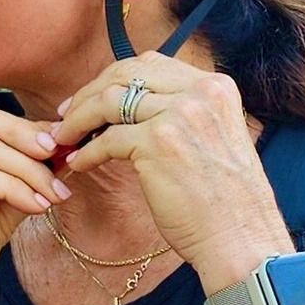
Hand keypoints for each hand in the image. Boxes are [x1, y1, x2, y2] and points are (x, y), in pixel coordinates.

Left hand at [52, 53, 290, 291]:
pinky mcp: (158, 144)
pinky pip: (106, 139)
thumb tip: (133, 106)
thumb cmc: (226, 202)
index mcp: (216, 87)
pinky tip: (79, 165)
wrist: (241, 240)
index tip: (91, 97)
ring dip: (79, 119)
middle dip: (89, 93)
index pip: (151, 64)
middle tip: (65, 115)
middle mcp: (200, 93)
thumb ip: (184, 114)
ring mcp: (179, 115)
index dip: (114, 78)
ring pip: (110, 100)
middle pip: (125, 74)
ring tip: (63, 139)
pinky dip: (87, 152)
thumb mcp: (215, 139)